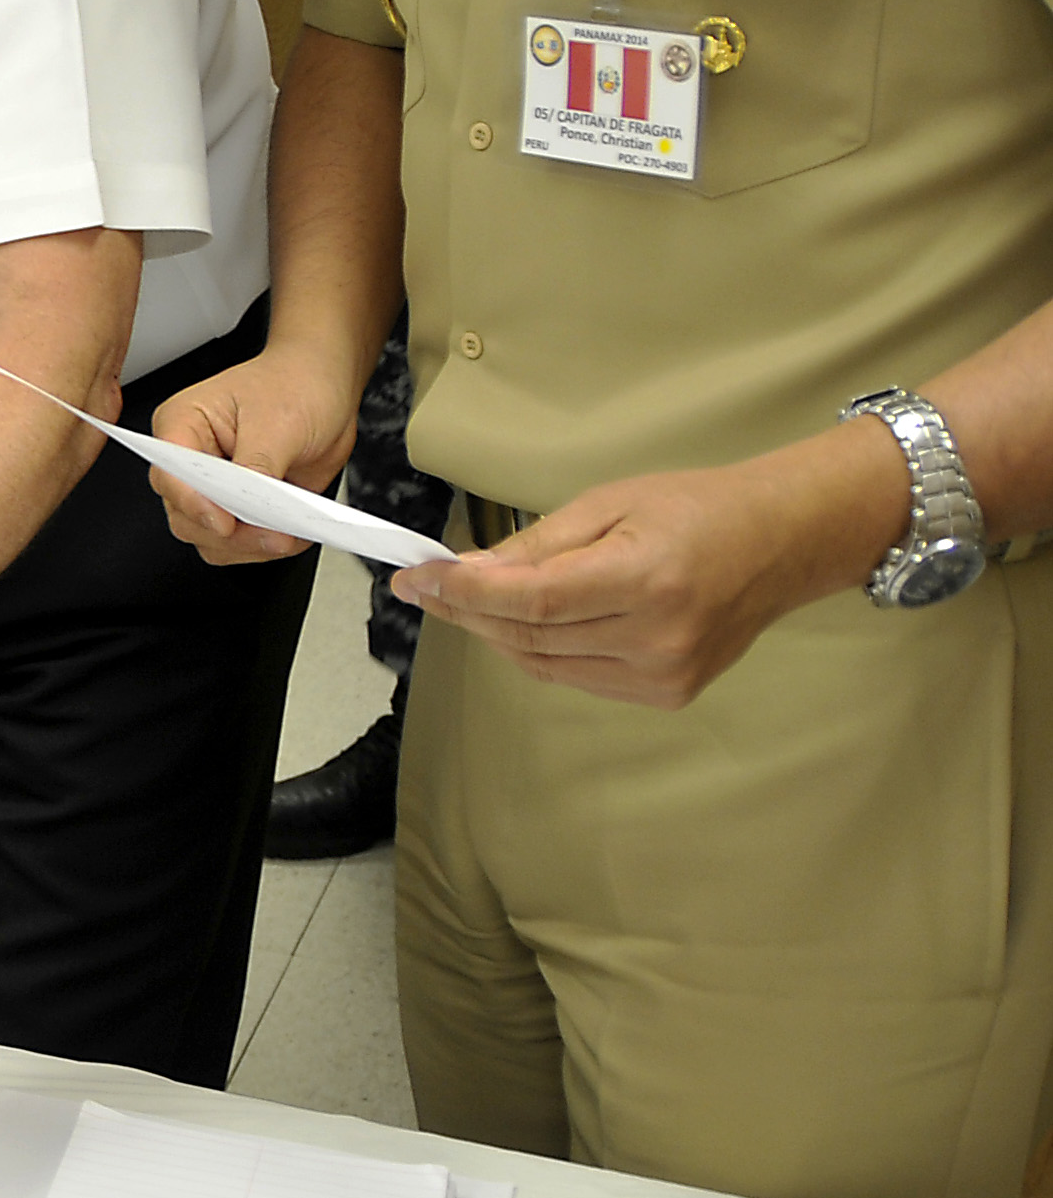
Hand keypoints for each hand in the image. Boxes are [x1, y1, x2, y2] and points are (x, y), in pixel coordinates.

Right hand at [149, 345, 362, 564]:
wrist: (324, 386)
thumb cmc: (294, 384)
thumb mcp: (278, 423)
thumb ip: (258, 467)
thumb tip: (248, 504)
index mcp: (181, 425)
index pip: (170, 474)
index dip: (195, 503)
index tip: (225, 521)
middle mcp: (191, 460)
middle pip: (185, 515)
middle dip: (229, 532)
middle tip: (270, 532)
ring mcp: (214, 487)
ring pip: (208, 537)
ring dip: (248, 545)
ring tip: (285, 533)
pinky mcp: (238, 506)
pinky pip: (236, 544)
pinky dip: (263, 546)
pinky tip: (288, 532)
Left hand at [396, 437, 902, 708]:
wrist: (779, 543)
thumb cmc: (696, 509)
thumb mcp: (609, 504)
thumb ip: (537, 546)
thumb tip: (468, 572)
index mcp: (646, 581)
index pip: (531, 602)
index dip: (464, 595)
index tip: (417, 579)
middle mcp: (657, 638)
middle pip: (531, 637)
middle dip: (468, 612)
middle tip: (429, 585)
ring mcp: (666, 675)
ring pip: (546, 664)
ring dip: (497, 634)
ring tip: (467, 600)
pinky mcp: (668, 693)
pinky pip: (578, 677)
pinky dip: (540, 651)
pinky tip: (523, 623)